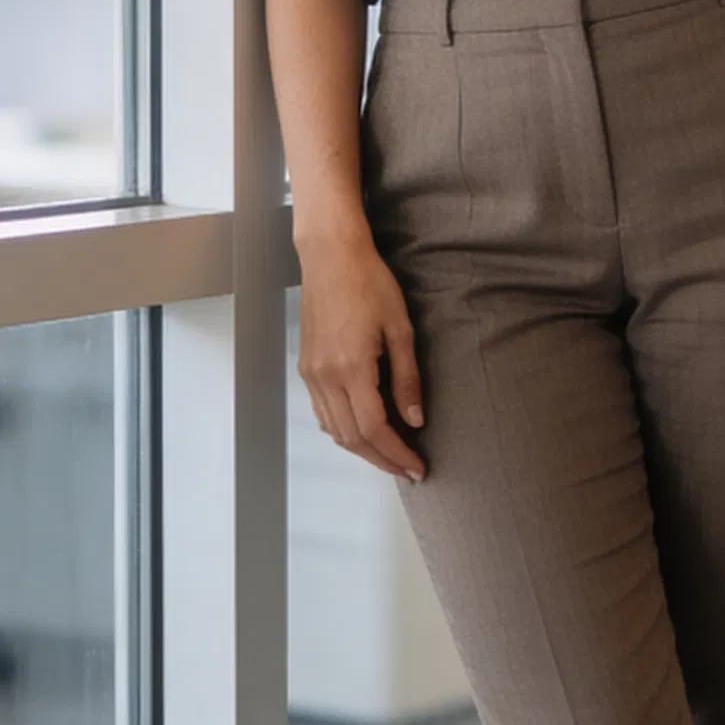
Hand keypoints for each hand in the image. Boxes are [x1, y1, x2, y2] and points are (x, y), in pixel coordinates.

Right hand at [296, 223, 426, 482]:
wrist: (330, 255)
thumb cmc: (369, 283)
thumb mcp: (400, 328)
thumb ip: (407, 378)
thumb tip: (415, 420)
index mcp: (351, 369)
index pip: (375, 429)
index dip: (397, 454)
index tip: (418, 468)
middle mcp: (325, 377)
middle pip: (352, 438)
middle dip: (382, 459)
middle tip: (408, 470)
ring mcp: (311, 374)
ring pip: (334, 430)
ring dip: (362, 449)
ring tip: (390, 454)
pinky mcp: (306, 367)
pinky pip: (323, 412)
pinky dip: (343, 430)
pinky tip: (363, 429)